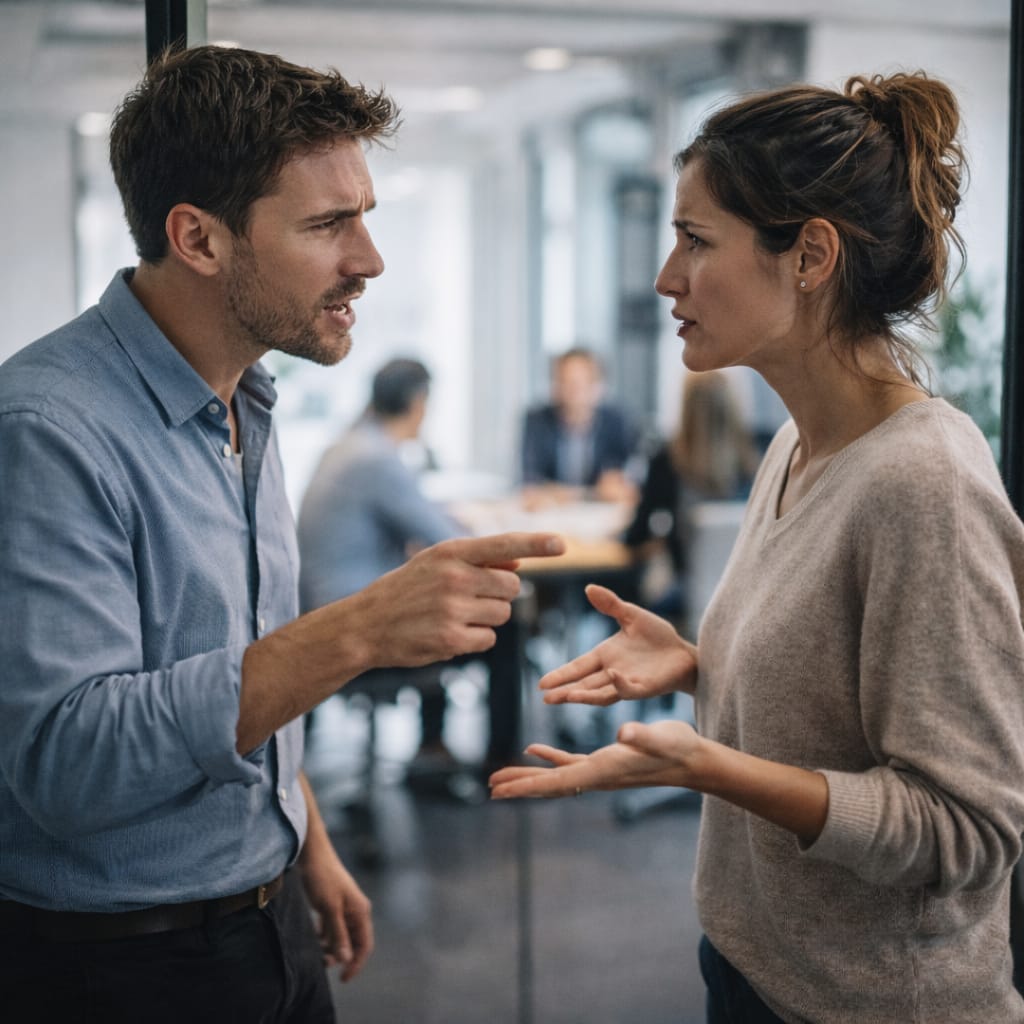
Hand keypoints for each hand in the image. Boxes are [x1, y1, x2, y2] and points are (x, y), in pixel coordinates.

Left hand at [299, 845, 373, 981]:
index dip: (356, 964)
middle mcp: (356, 910)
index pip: (364, 945)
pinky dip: (323, 935)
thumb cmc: (322, 878)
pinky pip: (331, 927)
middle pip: (353, 942)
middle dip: (341, 956)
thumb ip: (338, 934)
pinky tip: (312, 938)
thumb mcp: (329, 909)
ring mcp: (344, 907)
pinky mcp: (331, 904)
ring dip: (331, 947)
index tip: (343, 979)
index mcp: (360, 912)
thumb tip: (347, 959)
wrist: (311, 853)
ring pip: (341, 935)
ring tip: (316, 953)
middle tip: (323, 964)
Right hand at [350, 531, 565, 668]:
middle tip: (470, 598)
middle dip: (500, 594)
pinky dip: (476, 639)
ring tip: (453, 615)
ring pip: (503, 614)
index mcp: (451, 552)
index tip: (562, 543)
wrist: (365, 624)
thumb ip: (476, 561)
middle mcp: (454, 577)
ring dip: (487, 618)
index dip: (535, 543)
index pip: (503, 543)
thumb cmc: (405, 590)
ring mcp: (453, 609)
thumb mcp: (434, 563)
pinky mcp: (452, 638)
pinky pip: (489, 639)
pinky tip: (448, 633)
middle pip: (512, 586)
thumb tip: (517, 563)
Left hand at [488, 720, 701, 798]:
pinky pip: (569, 763)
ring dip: (528, 776)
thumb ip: (643, 735)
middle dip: (519, 785)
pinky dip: (549, 758)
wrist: (693, 760)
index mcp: (602, 770)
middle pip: (549, 784)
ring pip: (555, 775)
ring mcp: (599, 771)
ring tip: (500, 777)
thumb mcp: (660, 737)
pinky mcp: (605, 762)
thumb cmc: (678, 747)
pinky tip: (533, 750)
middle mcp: (596, 775)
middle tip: (489, 788)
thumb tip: (624, 733)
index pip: (557, 781)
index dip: (526, 785)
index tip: (500, 791)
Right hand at [539, 584, 696, 705]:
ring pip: (600, 694)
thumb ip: (611, 604)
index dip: (561, 675)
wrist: (684, 652)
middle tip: (546, 699)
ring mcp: (627, 683)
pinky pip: (629, 689)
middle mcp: (611, 673)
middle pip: (583, 685)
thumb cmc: (658, 636)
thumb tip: (588, 588)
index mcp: (605, 656)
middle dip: (564, 692)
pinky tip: (612, 676)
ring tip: (566, 697)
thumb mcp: (631, 615)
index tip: (542, 683)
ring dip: (584, 696)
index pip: (578, 667)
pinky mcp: (644, 688)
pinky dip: (620, 685)